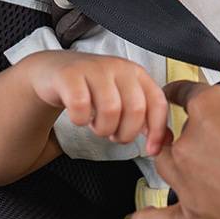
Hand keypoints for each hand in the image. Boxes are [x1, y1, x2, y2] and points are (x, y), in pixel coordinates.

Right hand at [26, 50, 169, 148]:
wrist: (54, 71)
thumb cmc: (92, 89)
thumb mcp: (123, 100)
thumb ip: (145, 118)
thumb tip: (165, 142)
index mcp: (137, 74)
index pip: (158, 102)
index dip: (157, 130)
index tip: (151, 150)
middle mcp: (119, 67)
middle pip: (136, 109)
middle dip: (126, 133)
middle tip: (114, 136)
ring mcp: (95, 68)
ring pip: (111, 109)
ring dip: (103, 128)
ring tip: (97, 126)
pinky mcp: (70, 75)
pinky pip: (80, 106)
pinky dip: (80, 120)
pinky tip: (79, 118)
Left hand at [130, 80, 219, 218]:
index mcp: (211, 108)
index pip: (185, 93)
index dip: (180, 93)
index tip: (176, 94)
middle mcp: (191, 144)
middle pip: (174, 135)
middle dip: (191, 137)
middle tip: (216, 144)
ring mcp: (188, 183)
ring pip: (165, 168)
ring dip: (178, 166)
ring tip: (197, 171)